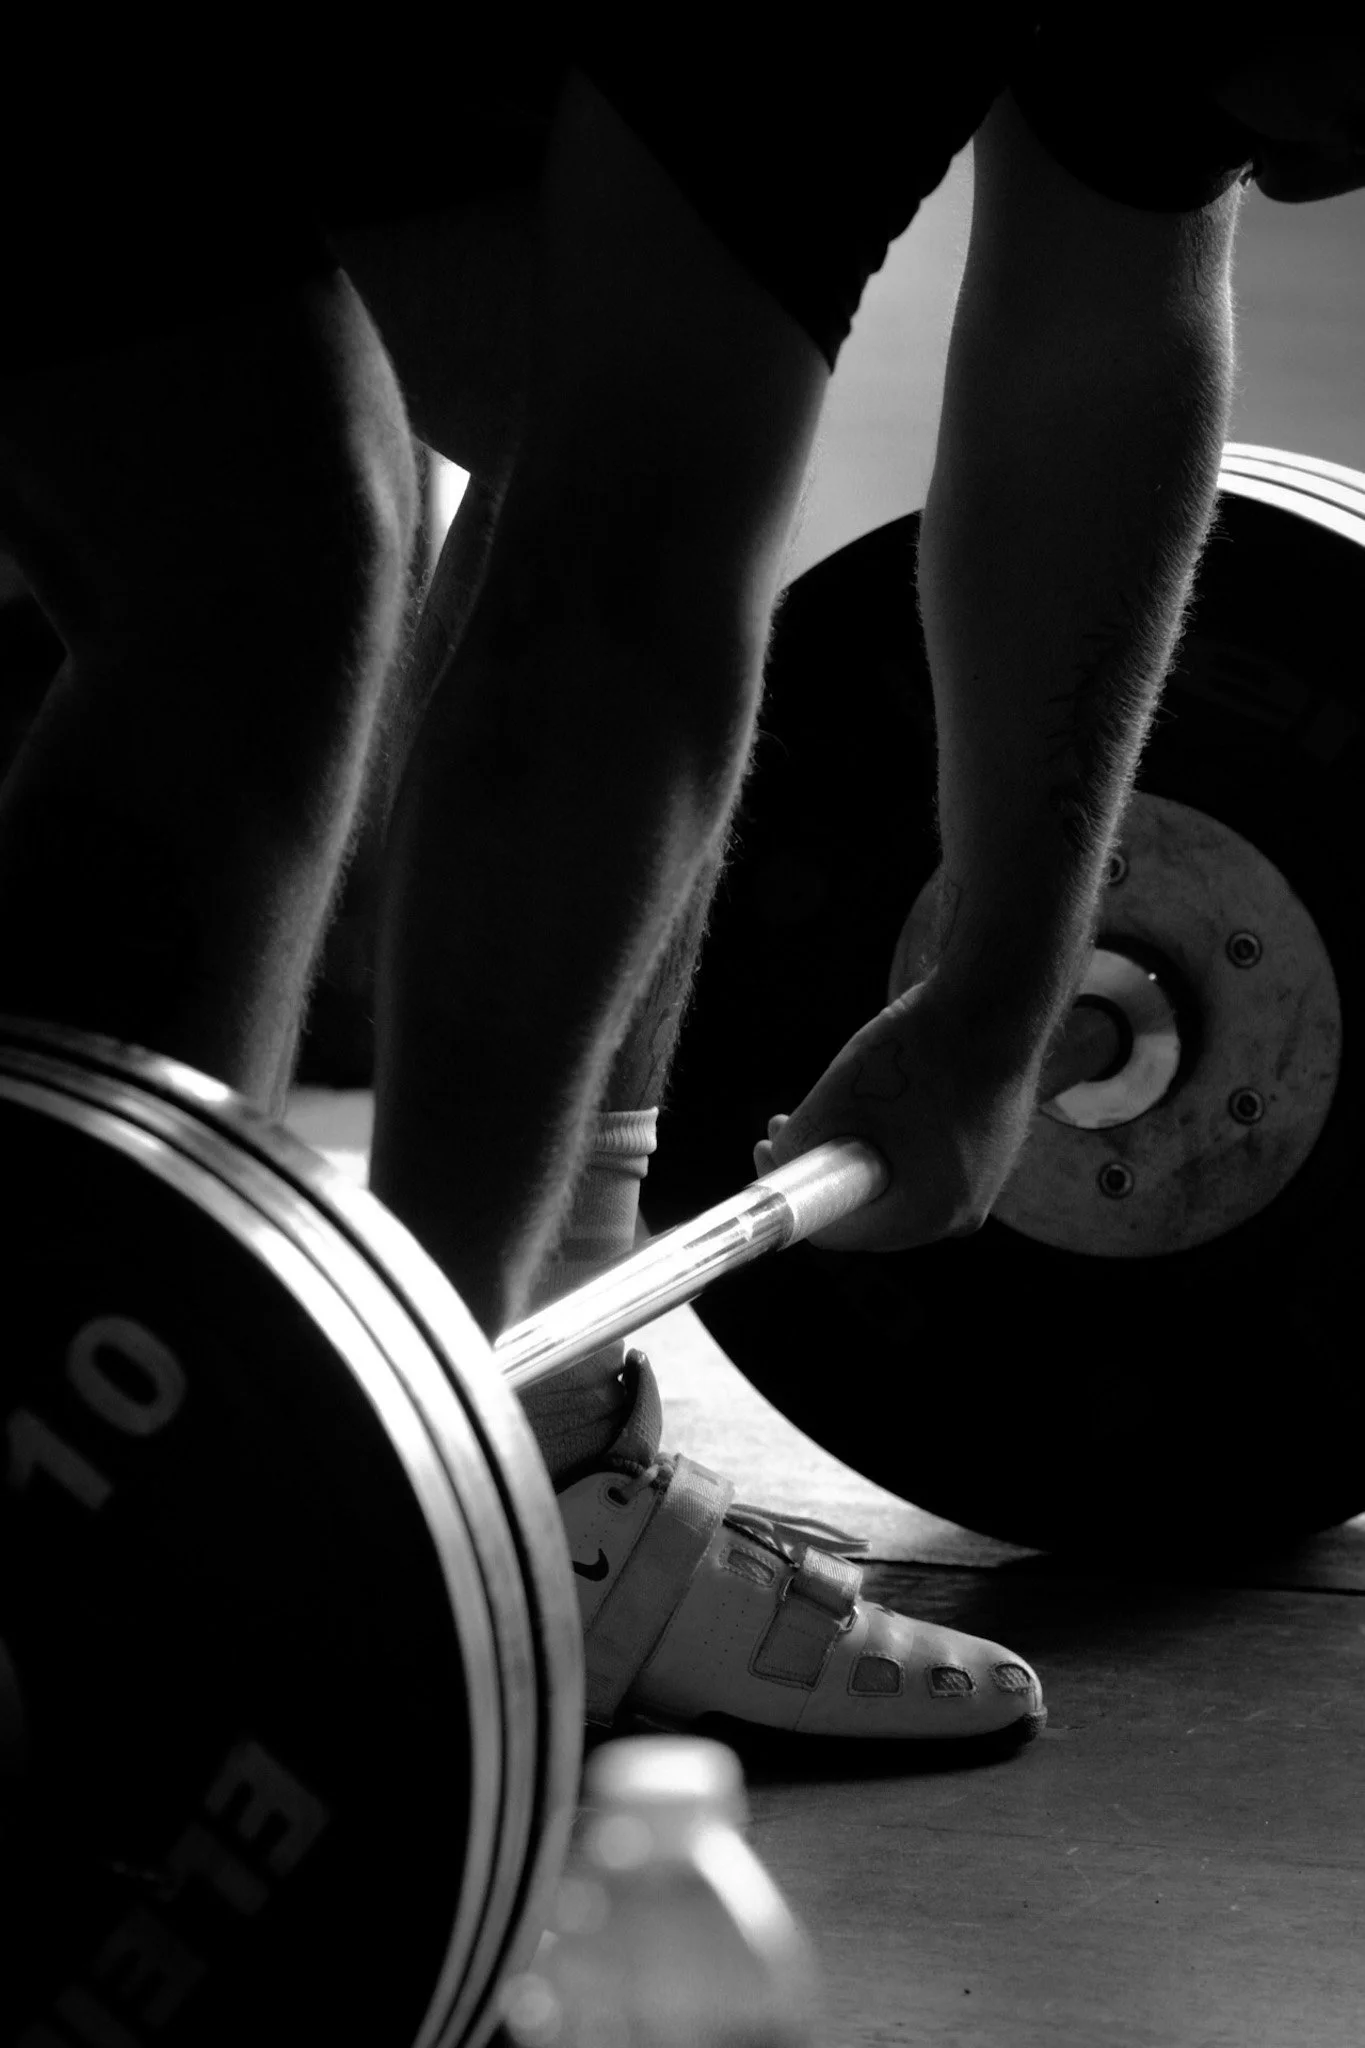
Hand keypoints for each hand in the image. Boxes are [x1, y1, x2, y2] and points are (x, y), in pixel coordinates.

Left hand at [751, 978, 1043, 1254]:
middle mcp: (963, 1211)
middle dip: (822, 1165)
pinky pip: (928, 1157)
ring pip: (897, 1178)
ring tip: (829, 1102)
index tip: (768, 1151)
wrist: (997, 1000)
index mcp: (928, 1215)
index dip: (792, 1191)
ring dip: (855, 1147)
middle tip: (788, 1126)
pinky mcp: (992, 1148)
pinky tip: (877, 1094)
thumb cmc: (920, 1054)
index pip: (838, 1229)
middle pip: (869, 1206)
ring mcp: (984, 1180)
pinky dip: (895, 1135)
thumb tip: (780, 1161)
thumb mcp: (836, 1102)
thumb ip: (799, 1146)